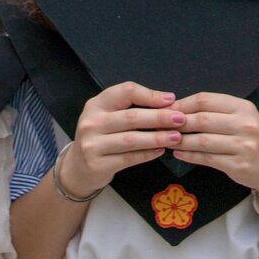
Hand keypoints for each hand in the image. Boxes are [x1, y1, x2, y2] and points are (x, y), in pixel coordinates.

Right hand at [57, 82, 187, 198]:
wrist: (78, 167)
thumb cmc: (101, 136)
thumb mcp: (108, 116)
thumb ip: (131, 107)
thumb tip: (168, 101)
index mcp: (96, 104)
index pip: (125, 92)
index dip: (150, 95)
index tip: (171, 99)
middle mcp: (91, 122)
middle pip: (131, 117)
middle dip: (159, 117)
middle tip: (181, 119)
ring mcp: (92, 144)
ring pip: (131, 139)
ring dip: (157, 137)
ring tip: (176, 137)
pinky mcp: (97, 164)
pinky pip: (128, 158)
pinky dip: (147, 154)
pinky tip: (161, 151)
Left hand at [171, 92, 258, 197]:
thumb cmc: (255, 140)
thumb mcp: (242, 119)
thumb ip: (216, 113)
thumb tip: (178, 109)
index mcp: (243, 107)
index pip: (206, 100)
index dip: (182, 104)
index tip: (166, 109)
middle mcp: (245, 124)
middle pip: (202, 119)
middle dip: (177, 122)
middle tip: (160, 125)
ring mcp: (243, 145)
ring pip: (202, 140)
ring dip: (180, 140)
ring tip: (166, 140)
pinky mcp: (238, 165)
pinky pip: (206, 158)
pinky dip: (189, 155)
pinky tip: (178, 153)